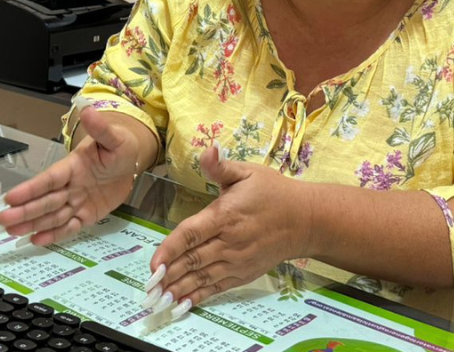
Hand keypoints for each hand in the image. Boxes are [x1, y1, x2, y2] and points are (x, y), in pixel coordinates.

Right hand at [0, 107, 148, 245]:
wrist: (132, 163)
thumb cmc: (120, 147)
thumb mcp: (113, 137)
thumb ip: (100, 128)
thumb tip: (88, 109)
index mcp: (72, 166)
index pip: (48, 180)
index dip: (30, 189)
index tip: (10, 197)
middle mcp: (70, 185)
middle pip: (44, 200)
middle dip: (23, 211)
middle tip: (2, 220)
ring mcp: (77, 201)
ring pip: (52, 215)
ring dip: (32, 223)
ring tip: (11, 232)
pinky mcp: (87, 215)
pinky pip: (70, 227)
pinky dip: (54, 234)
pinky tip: (36, 240)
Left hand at [144, 143, 308, 316]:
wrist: (305, 221)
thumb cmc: (274, 193)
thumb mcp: (248, 172)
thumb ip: (221, 166)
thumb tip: (207, 150)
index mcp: (225, 216)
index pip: (191, 234)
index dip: (170, 249)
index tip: (153, 263)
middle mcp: (230, 242)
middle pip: (193, 260)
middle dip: (168, 275)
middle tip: (147, 287)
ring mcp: (237, 261)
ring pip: (202, 277)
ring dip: (179, 289)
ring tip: (158, 299)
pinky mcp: (244, 274)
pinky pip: (217, 287)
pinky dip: (199, 296)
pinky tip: (182, 304)